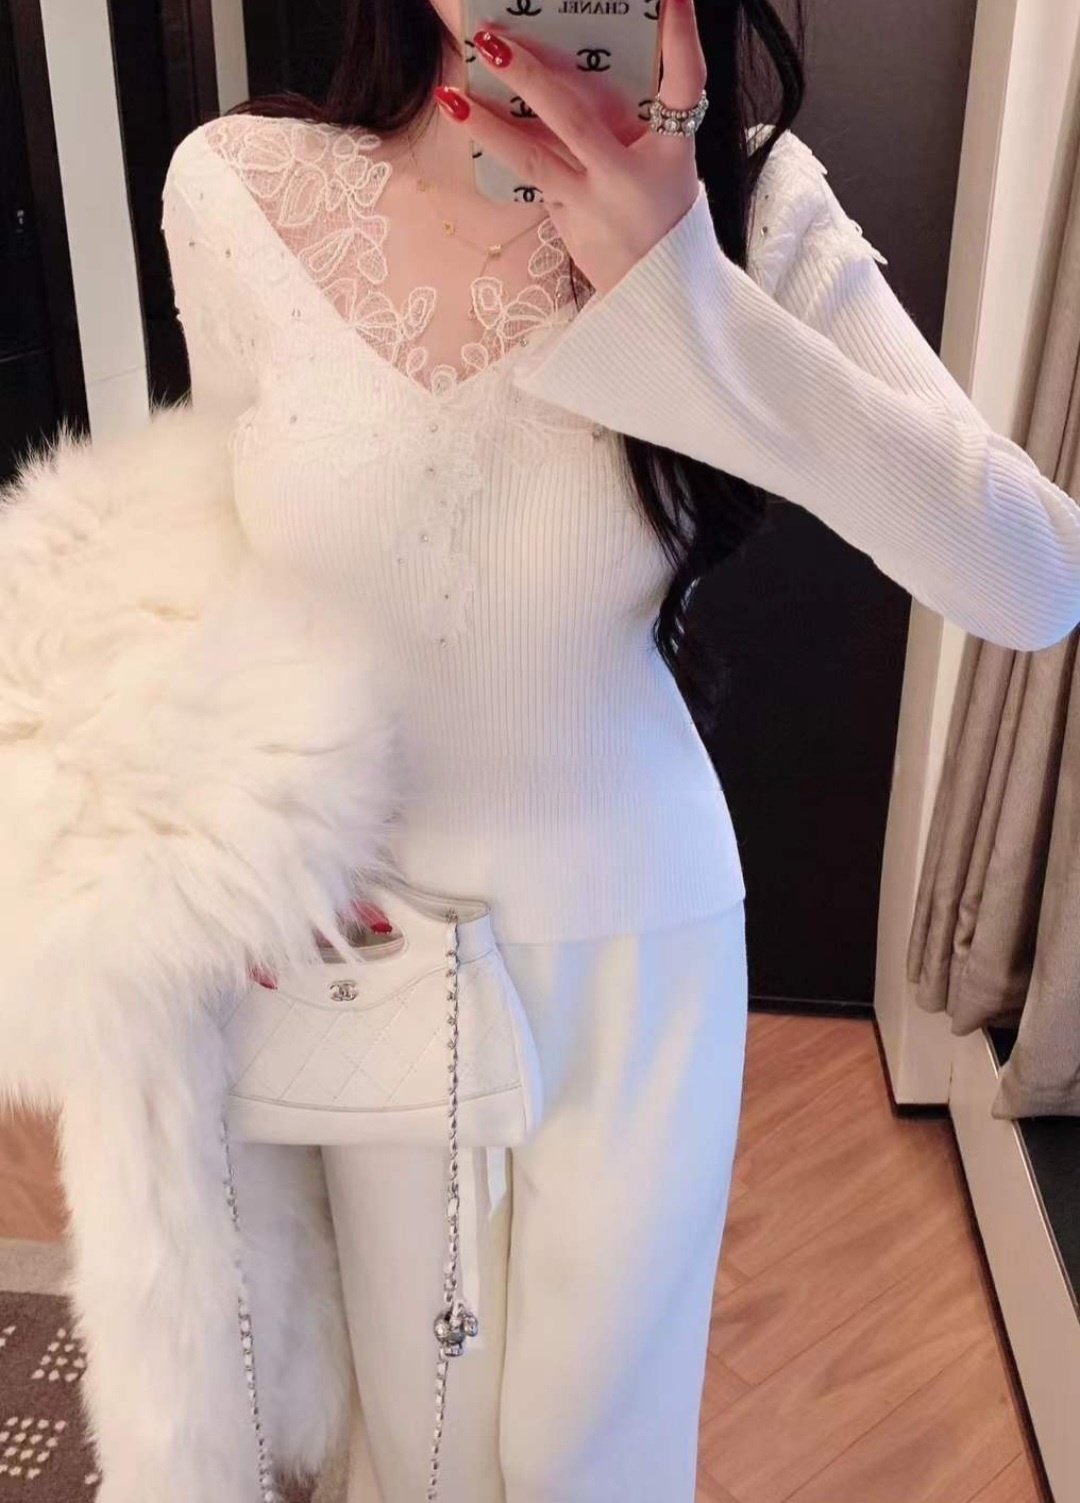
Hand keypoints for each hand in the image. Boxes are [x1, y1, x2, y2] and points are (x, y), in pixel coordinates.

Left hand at [433, 0, 706, 296]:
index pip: (684, 83)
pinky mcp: (565, 220)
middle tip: (490, 40)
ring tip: (450, 96)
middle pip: (574, 119)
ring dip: (488, 126)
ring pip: (533, 160)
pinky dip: (498, 147)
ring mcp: (590, 203)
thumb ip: (635, 113)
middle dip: (531, 77)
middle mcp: (626, 174)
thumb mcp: (668, 157)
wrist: (656, 285)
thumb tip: (581, 63)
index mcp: (670, 148)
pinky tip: (463, 117)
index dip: (681, 38)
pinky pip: (529, 177)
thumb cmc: (663, 208)